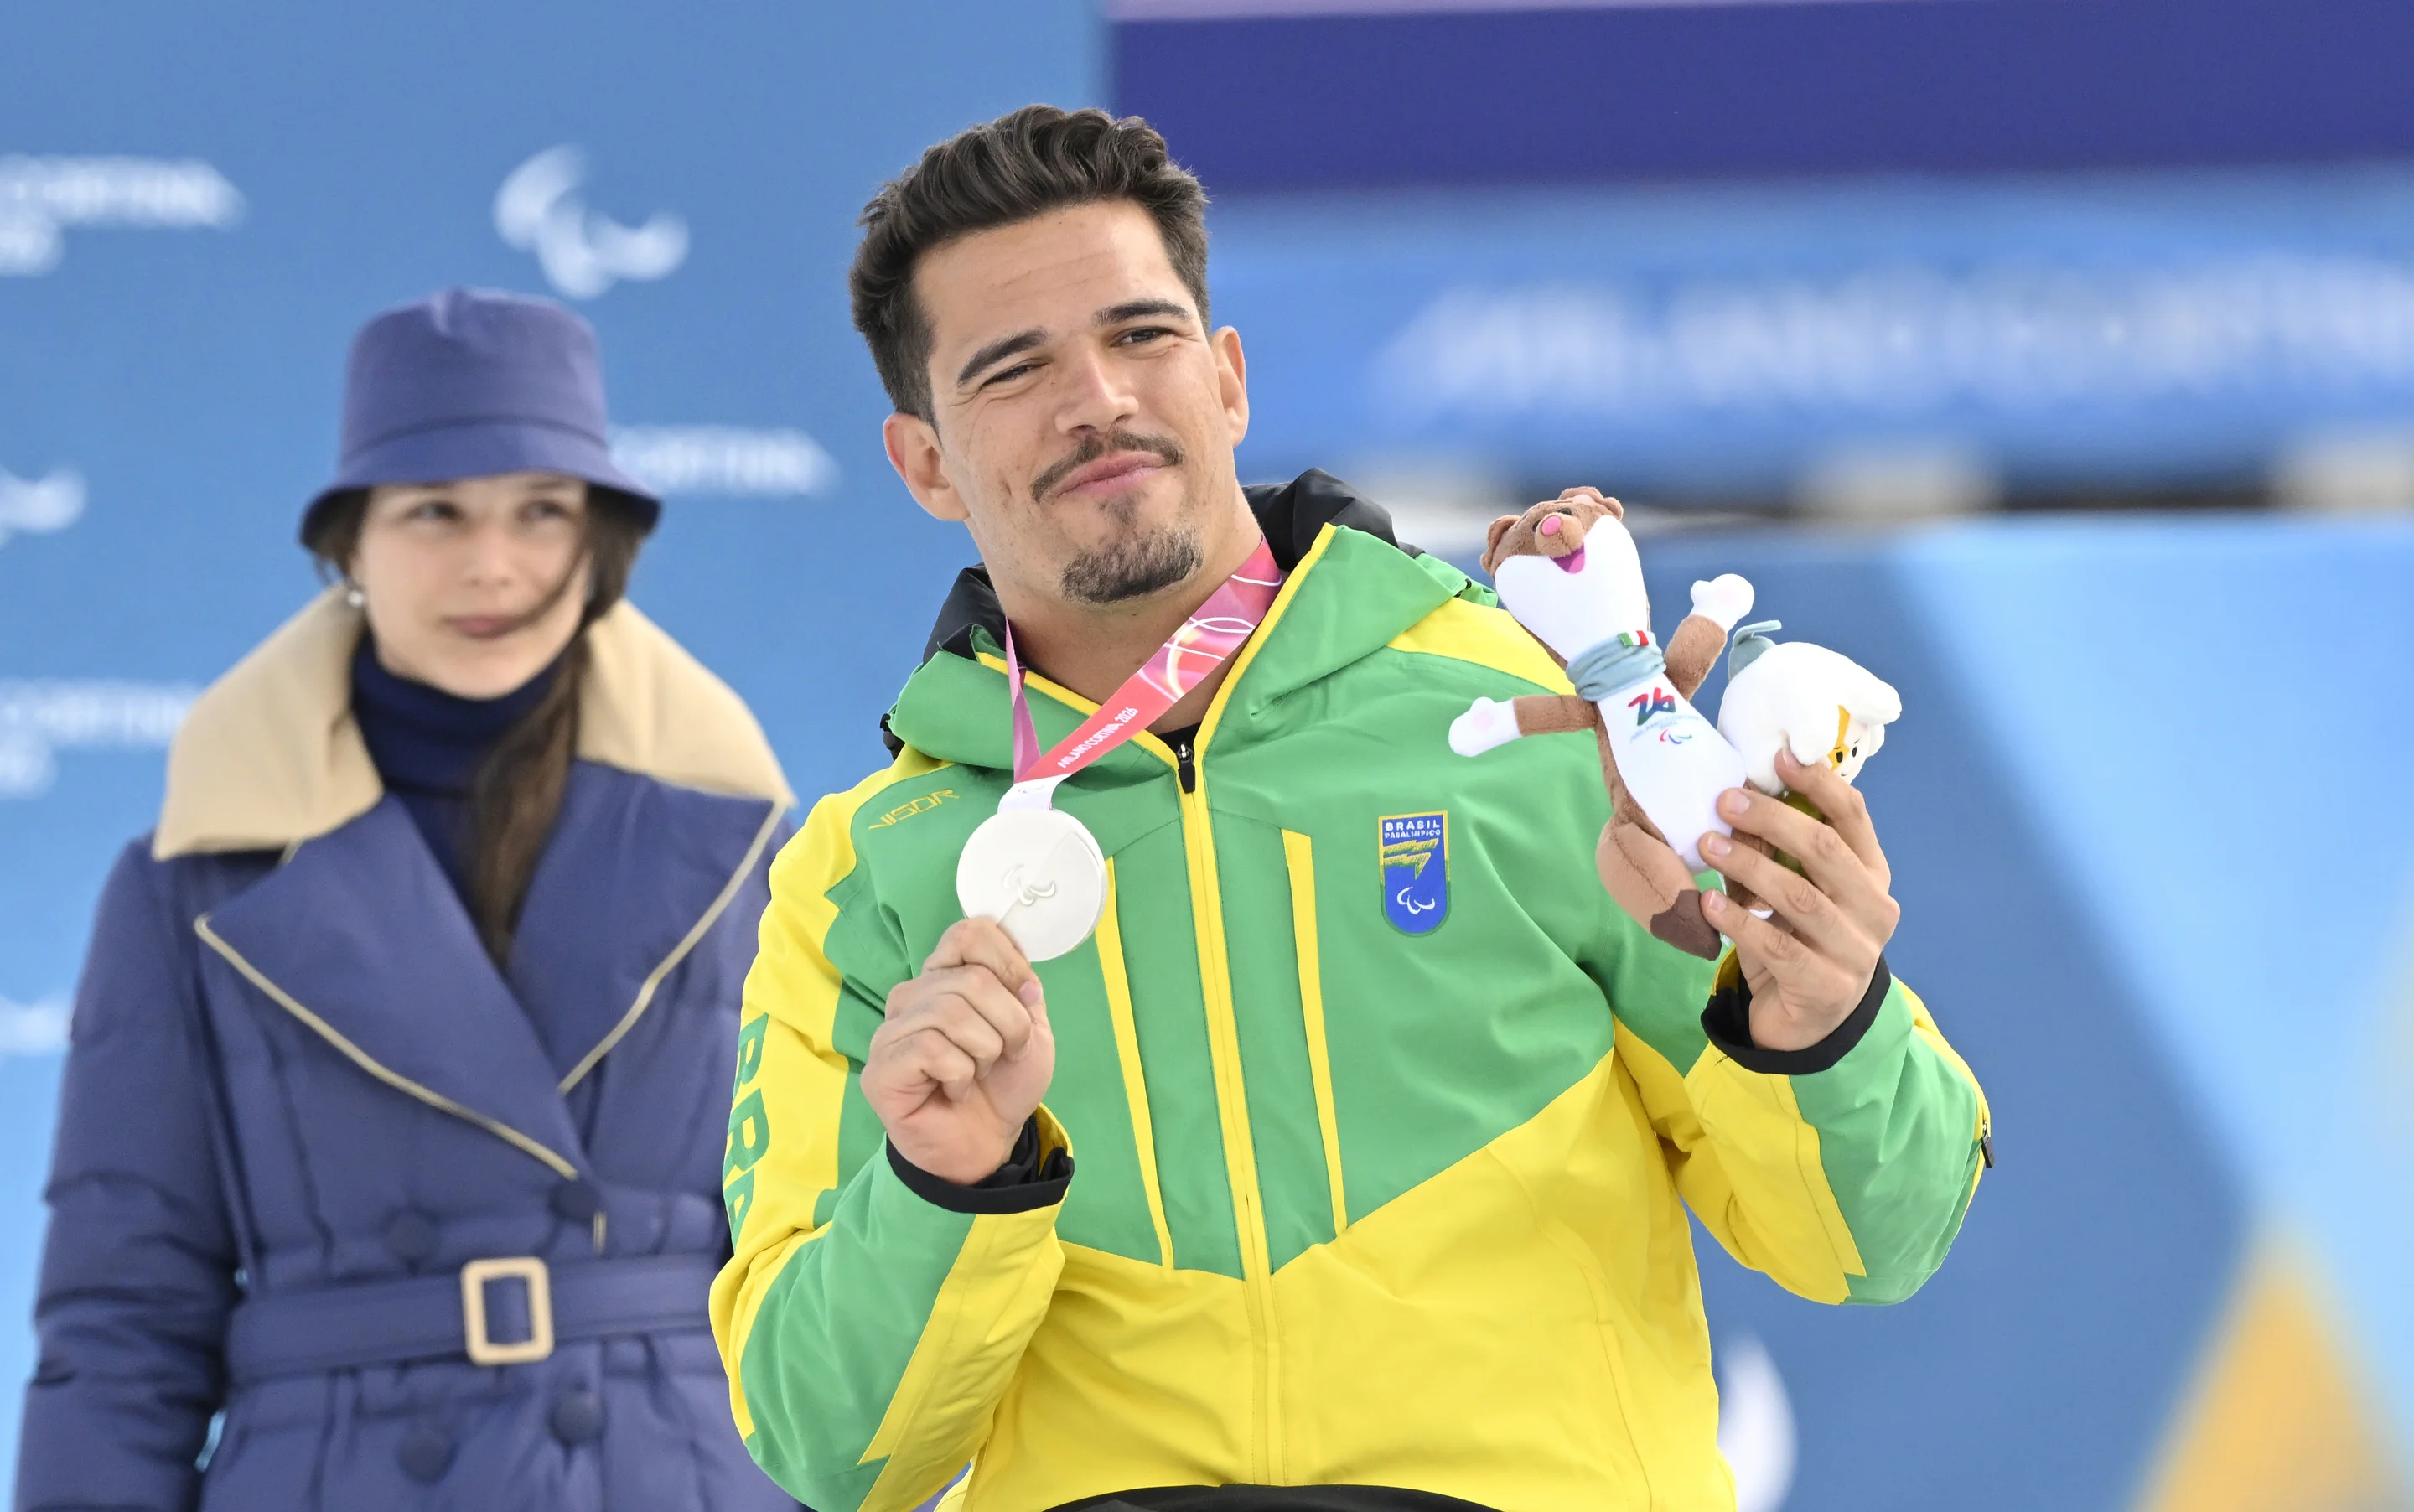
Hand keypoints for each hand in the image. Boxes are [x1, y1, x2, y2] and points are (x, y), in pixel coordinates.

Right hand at [863, 918, 1054, 1183]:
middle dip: (1009, 1023)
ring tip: (977, 1073)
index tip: (1027, 998)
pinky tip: (954, 1089)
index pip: (970, 933)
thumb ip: (1024, 992)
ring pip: (950, 1012)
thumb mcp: (1032, 1030)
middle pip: (971, 978)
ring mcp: (892, 1030)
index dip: (1009, 963)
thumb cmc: (1003, 1084)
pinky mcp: (881, 1068)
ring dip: (985, 1051)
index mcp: (946, 976)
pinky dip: (960, 1074)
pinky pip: (930, 1049)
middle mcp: (913, 995)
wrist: (987, 1142)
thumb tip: (1021, 977)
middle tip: (1007, 1054)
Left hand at [1697, 749, 1899, 1051]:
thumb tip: (1737, 798)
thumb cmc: (1800, 941)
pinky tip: (1707, 902)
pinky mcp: (1825, 986)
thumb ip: (1780, 853)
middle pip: (1825, 849)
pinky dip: (1737, 920)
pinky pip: (1776, 945)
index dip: (1818, 783)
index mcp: (1872, 874)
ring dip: (1748, 865)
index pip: (1853, 817)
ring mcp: (1855, 950)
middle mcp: (1874, 909)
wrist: (1811, 1022)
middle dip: (1772, 819)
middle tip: (1725, 801)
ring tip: (1708, 843)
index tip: (1778, 758)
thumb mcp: (1796, 891)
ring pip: (1799, 896)